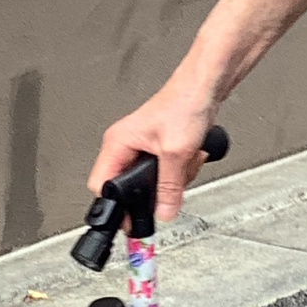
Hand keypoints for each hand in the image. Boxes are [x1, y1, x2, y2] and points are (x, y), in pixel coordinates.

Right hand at [90, 83, 221, 223]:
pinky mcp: (159, 147)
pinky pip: (166, 173)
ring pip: (152, 183)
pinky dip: (181, 169)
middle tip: (171, 183)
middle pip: (129, 188)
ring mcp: (142, 147)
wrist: (205, 86)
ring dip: (174, 178)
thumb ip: (169, 187)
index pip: (101, 185)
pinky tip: (190, 155)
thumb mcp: (176, 153)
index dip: (116, 206)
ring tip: (185, 161)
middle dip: (156, 189)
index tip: (130, 219)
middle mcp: (125, 145)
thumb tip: (164, 213)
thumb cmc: (184, 104)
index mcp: (117, 143)